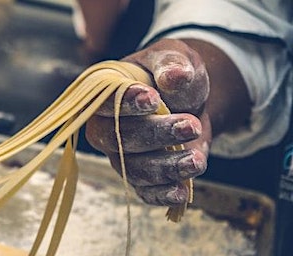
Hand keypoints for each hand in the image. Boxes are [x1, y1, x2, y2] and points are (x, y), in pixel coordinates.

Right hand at [86, 39, 212, 206]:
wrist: (186, 99)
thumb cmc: (170, 73)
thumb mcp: (174, 57)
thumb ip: (172, 63)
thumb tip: (175, 76)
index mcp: (104, 93)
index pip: (104, 102)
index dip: (126, 103)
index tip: (153, 99)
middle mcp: (104, 127)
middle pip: (118, 139)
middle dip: (155, 135)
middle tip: (190, 125)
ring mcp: (119, 155)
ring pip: (133, 169)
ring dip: (165, 167)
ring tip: (196, 160)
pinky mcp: (138, 176)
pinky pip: (144, 191)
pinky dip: (161, 194)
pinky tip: (182, 191)